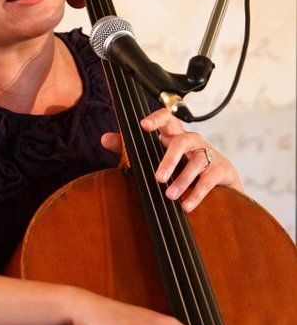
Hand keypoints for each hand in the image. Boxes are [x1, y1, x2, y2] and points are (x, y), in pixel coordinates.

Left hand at [101, 108, 242, 211]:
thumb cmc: (182, 163)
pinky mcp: (220, 169)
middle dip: (169, 160)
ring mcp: (208, 154)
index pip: (166, 119)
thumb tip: (104, 139)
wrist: (221, 179)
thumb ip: (129, 148)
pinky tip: (186, 205)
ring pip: (197, 161)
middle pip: (181, 142)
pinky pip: (208, 180)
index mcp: (173, 135)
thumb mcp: (155, 155)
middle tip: (158, 178)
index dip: (156, 119)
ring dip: (183, 180)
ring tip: (170, 196)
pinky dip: (197, 194)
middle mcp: (192, 141)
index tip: (143, 125)